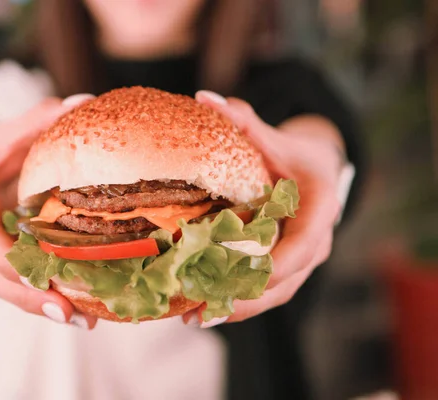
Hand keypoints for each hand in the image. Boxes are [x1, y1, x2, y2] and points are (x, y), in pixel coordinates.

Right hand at [0, 94, 97, 328]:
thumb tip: (84, 101)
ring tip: (83, 319)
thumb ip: (39, 119)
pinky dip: (42, 298)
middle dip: (29, 295)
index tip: (42, 276)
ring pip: (1, 287)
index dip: (7, 258)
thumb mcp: (7, 130)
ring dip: (39, 306)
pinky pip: (13, 284)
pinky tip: (78, 309)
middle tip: (70, 312)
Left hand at [183, 90, 344, 326]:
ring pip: (274, 293)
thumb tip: (205, 97)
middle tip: (202, 311)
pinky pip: (266, 291)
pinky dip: (237, 301)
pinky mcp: (287, 267)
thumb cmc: (296, 154)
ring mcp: (302, 259)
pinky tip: (203, 308)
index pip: (302, 246)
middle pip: (284, 281)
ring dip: (236, 308)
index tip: (238, 280)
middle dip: (244, 299)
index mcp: (318, 209)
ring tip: (193, 318)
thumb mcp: (276, 138)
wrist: (318, 171)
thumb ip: (244, 122)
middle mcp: (316, 241)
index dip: (273, 267)